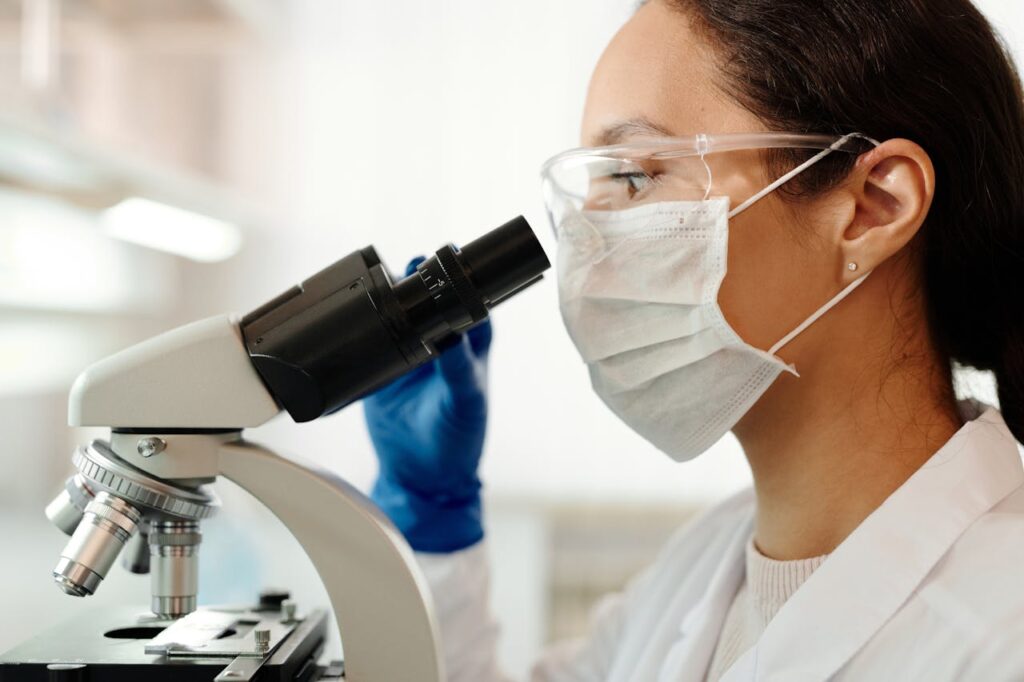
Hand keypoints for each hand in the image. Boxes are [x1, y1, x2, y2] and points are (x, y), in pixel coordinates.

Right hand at [364, 257, 492, 552]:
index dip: (457, 277)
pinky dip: (361, 330)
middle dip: (417, 279)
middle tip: (409, 265)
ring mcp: (408, 356)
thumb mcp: (465, 402)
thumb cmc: (458, 440)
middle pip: (428, 299)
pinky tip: (352, 316)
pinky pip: (370, 342)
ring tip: (378, 280)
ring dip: (388, 298)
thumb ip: (459, 370)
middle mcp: (439, 344)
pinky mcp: (380, 372)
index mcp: (469, 346)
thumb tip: (452, 335)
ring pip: (398, 315)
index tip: (444, 256)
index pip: (466, 300)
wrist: (421, 477)